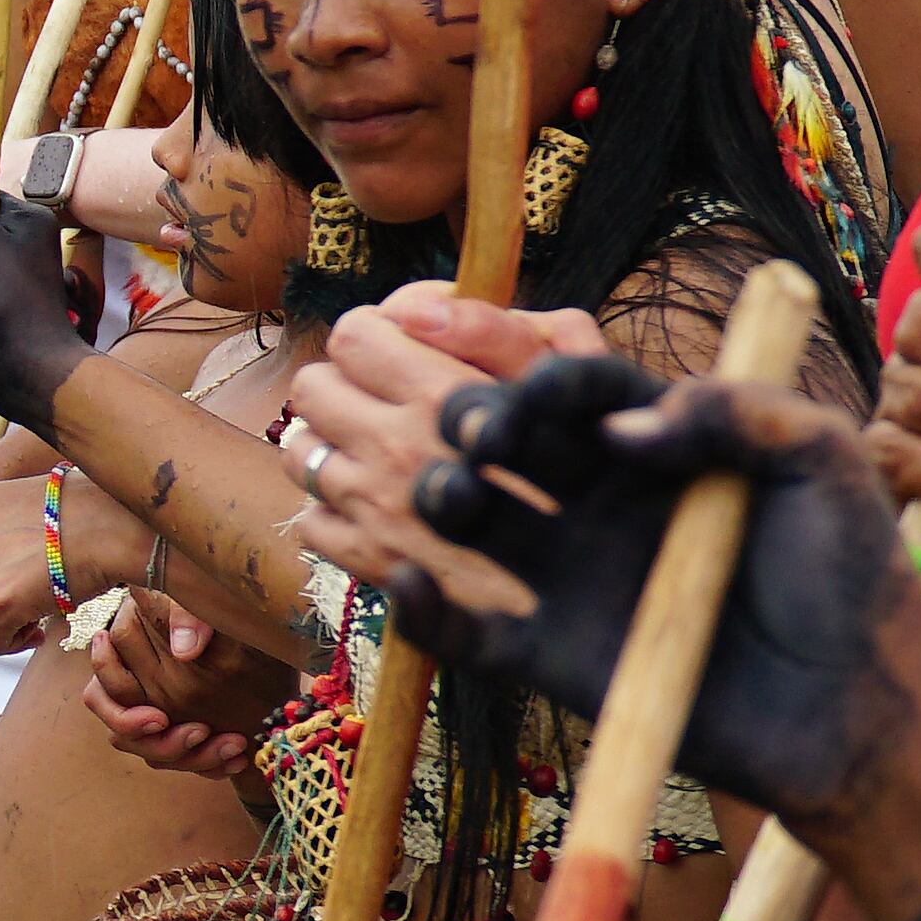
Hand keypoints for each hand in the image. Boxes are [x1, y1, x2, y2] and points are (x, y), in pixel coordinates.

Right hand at [81, 591, 290, 777]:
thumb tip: (185, 650)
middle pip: (125, 738)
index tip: (159, 717)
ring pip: (157, 756)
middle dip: (162, 744)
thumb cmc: (213, 601)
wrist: (254, 623)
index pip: (99, 697)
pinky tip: (239, 758)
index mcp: (121, 658)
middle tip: (199, 732)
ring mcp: (158, 717)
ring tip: (234, 743)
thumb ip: (186, 613)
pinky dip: (212, 765)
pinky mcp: (186, 733)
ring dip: (193, 757)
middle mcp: (133, 693)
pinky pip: (189, 763)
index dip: (123, 715)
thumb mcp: (196, 596)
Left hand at [282, 291, 607, 605]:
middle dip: (339, 385)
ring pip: (301, 453)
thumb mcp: (574, 383)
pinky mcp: (379, 570)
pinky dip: (330, 514)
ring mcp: (382, 515)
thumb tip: (413, 311)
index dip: (374, 334)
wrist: (618, 609)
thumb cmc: (614, 480)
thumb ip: (492, 334)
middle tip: (379, 400)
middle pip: (313, 388)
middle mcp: (402, 452)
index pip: (358, 333)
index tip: (400, 350)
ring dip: (325, 446)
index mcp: (446, 396)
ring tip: (366, 454)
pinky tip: (370, 513)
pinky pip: (314, 524)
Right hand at [400, 357, 920, 830]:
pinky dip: (424, 615)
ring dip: (440, 496)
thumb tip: (626, 427)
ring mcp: (574, 577)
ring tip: (451, 498)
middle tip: (482, 440)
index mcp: (664, 443)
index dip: (549, 381)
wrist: (859, 718)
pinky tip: (411, 586)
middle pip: (511, 440)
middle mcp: (605, 499)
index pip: (582, 389)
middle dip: (477, 423)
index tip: (544, 398)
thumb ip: (745, 414)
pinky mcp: (556, 659)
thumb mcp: (828, 469)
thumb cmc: (854, 584)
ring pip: (474, 520)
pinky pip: (469, 635)